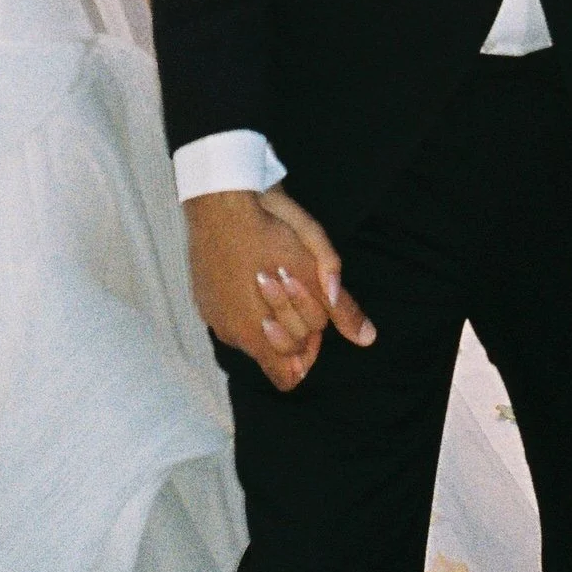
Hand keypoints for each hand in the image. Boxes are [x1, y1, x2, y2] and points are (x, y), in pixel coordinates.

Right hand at [185, 188, 374, 391]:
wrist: (222, 197)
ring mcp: (214, 317)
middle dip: (294, 328)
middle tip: (296, 289)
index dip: (309, 350)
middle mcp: (231, 334)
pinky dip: (247, 306)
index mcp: (259, 333)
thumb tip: (367, 338)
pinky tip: (253, 276)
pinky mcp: (204, 300)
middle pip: (276, 352)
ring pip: (254, 336)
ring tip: (274, 278)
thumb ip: (340, 307)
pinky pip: (232, 319)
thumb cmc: (270, 227)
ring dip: (269, 317)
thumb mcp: (315, 264)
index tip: (314, 323)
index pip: (289, 374)